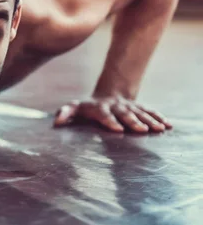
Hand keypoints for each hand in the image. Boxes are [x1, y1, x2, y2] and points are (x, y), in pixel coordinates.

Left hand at [54, 95, 171, 132]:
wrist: (109, 94)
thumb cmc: (88, 107)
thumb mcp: (75, 107)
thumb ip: (65, 113)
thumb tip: (56, 122)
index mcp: (100, 109)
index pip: (105, 115)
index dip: (110, 122)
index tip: (117, 130)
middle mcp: (117, 107)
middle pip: (125, 115)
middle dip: (133, 122)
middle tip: (141, 131)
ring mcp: (130, 107)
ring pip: (141, 113)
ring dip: (150, 121)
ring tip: (159, 129)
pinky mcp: (140, 108)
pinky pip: (151, 112)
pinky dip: (159, 118)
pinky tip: (168, 125)